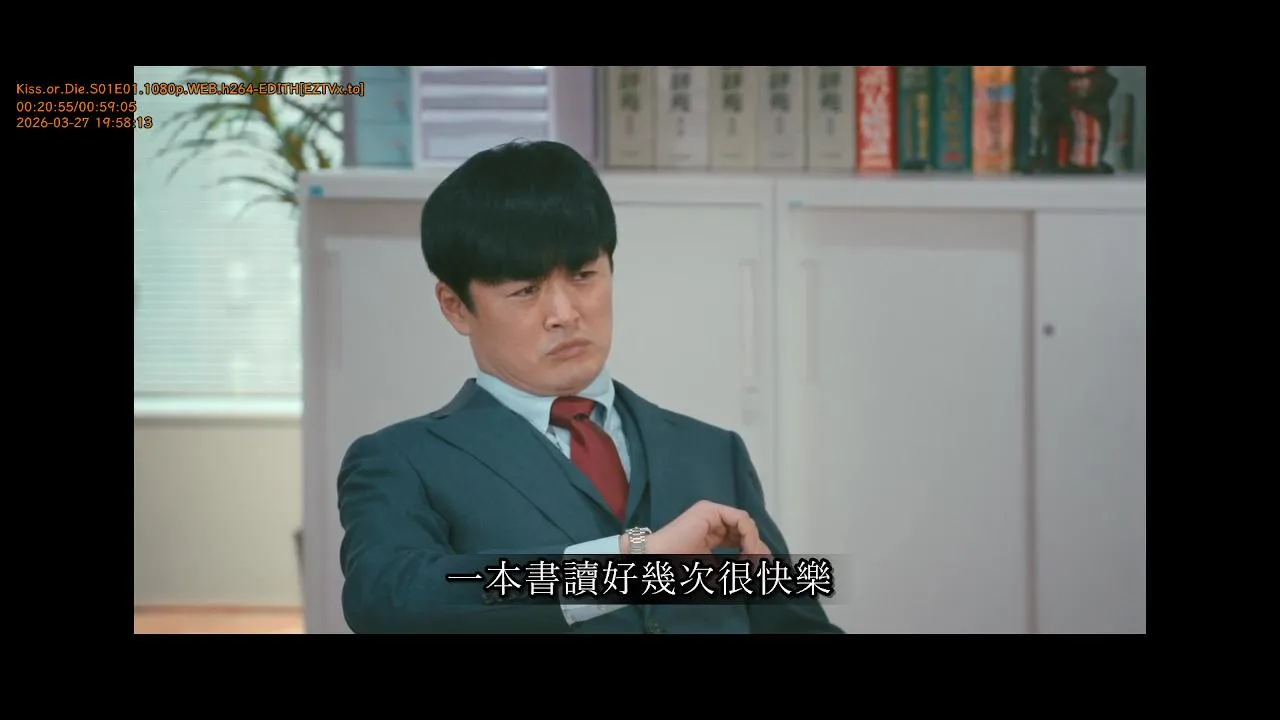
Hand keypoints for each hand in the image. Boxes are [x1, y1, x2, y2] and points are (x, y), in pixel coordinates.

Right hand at [643, 500, 772, 556]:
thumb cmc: (678, 564)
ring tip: (752, 561)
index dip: (752, 551)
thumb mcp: (713, 565)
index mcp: (714, 529)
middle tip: (762, 565)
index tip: (757, 568)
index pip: (741, 536)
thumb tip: (757, 567)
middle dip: (756, 547)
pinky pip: (740, 519)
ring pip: (745, 523)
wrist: (657, 558)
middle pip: (745, 529)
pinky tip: (747, 550)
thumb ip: (732, 564)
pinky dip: (748, 535)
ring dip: (753, 543)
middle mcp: (715, 517)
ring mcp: (712, 512)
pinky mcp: (710, 510)